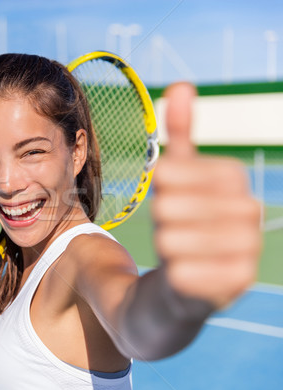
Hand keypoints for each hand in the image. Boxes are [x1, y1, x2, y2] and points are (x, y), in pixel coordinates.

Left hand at [152, 82, 261, 308]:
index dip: (158, 190)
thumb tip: (181, 85)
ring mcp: (248, 249)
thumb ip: (180, 135)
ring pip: (170, 241)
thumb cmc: (182, 222)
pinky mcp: (237, 285)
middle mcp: (250, 210)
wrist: (188, 281)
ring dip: (165, 249)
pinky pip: (181, 274)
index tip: (171, 199)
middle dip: (161, 223)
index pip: (166, 173)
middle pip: (166, 208)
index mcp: (233, 178)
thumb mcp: (178, 178)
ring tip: (183, 252)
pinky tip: (187, 278)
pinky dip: (174, 276)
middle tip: (176, 230)